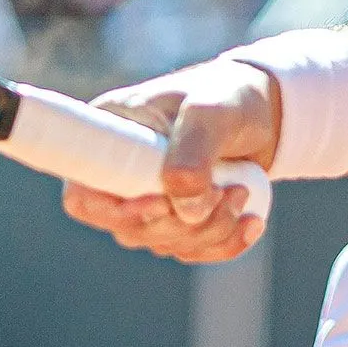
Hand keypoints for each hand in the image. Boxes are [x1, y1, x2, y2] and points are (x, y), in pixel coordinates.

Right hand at [59, 58, 277, 262]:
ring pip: (163, 242)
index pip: (83, 197)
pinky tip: (251, 222)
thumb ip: (192, 152)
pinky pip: (190, 250)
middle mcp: (119, 174)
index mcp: (107, 139)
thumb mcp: (210, 110)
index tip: (162, 203)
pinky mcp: (177, 217)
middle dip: (182, 223)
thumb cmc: (227, 96)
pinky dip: (223, 243)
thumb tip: (182, 209)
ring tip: (242, 191)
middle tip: (228, 191)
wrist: (264, 110)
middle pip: (129, 229)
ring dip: (209, 230)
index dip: (116, 213)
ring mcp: (147, 198)